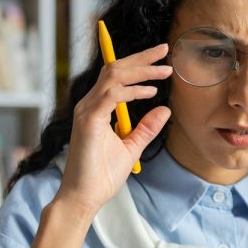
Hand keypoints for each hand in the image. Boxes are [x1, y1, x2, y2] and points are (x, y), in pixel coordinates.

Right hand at [56, 43, 172, 215]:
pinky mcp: (88, 121)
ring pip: (113, 76)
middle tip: (164, 50)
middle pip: (114, 68)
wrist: (83, 197)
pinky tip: (150, 93)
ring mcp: (86, 111)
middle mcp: (88, 105)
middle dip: (141, 57)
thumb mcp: (131, 147)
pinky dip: (132, 91)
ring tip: (164, 71)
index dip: (138, 63)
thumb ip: (146, 128)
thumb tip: (164, 110)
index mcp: (96, 108)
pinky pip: (111, 95)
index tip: (161, 60)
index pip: (116, 75)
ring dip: (141, 70)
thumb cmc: (101, 175)